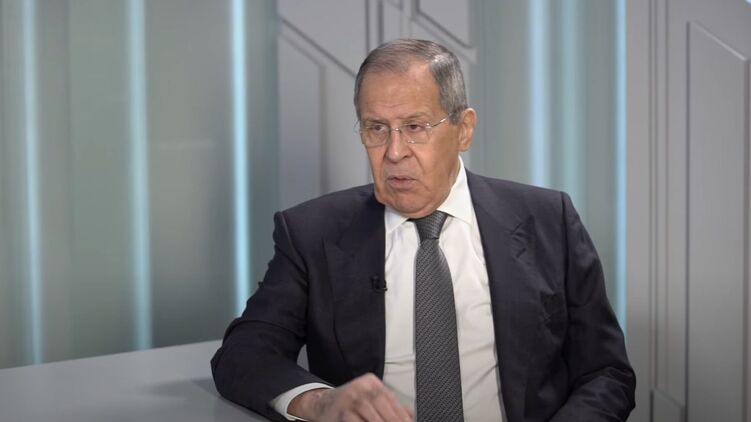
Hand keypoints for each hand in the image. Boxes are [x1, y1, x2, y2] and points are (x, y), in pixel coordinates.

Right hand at [288, 373, 413, 421]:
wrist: (322, 403)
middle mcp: (361, 386)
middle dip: (393, 420)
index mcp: (372, 383)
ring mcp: (349, 396)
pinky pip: (354, 420)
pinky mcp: (340, 409)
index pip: (391, 399)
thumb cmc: (350, 404)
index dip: (402, 414)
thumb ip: (390, 406)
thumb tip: (412, 415)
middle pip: (382, 404)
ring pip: (370, 412)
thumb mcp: (371, 399)